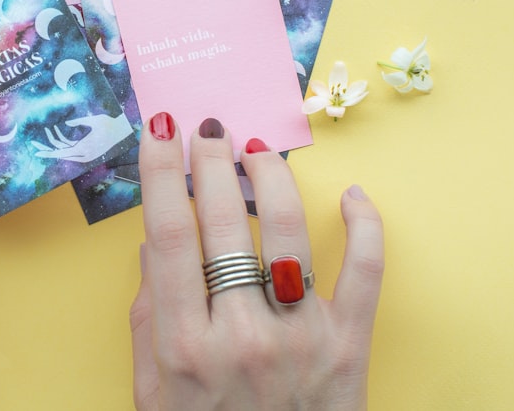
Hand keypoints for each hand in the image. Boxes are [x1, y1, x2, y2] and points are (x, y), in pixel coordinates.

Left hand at [30, 113, 133, 161]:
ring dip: (53, 141)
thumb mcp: (95, 120)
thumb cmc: (110, 124)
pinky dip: (61, 140)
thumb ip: (80, 122)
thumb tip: (67, 124)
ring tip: (44, 131)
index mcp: (83, 149)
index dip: (47, 152)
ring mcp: (83, 153)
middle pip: (59, 153)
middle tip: (33, 144)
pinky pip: (68, 147)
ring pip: (62, 150)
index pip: (61, 153)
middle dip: (46, 148)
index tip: (36, 151)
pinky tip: (54, 130)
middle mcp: (82, 154)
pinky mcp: (84, 150)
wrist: (122, 131)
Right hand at [130, 115, 383, 409]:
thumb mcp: (152, 392)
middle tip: (209, 128)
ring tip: (258, 152)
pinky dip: (366, 227)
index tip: (162, 132)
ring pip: (288, 232)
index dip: (163, 173)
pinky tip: (353, 196)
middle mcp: (242, 336)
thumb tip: (156, 243)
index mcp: (185, 347)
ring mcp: (301, 339)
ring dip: (272, 179)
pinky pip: (366, 272)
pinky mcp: (350, 347)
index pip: (169, 235)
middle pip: (223, 223)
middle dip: (212, 161)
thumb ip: (147, 318)